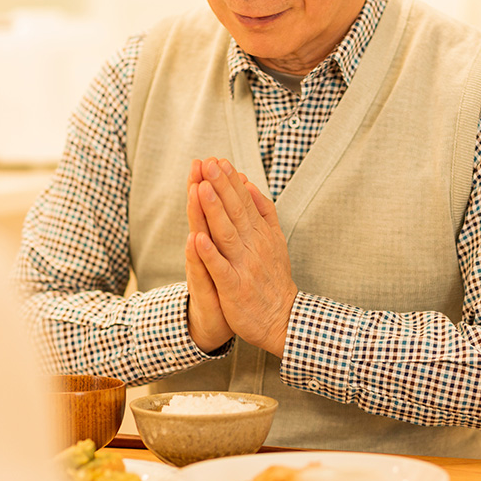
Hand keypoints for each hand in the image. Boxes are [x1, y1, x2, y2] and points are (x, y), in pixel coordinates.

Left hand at [190, 157, 297, 356]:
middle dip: (220, 187)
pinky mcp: (234, 288)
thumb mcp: (275, 241)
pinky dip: (209, 254)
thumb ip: (264, 213)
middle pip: (235, 212)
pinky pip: (220, 269)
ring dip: (214, 211)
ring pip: (227, 235)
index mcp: (261, 235)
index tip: (218, 160)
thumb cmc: (273, 280)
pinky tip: (197, 238)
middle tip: (208, 164)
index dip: (230, 182)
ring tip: (201, 189)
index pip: (244, 202)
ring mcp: (244, 267)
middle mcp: (253, 247)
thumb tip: (250, 185)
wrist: (283, 320)